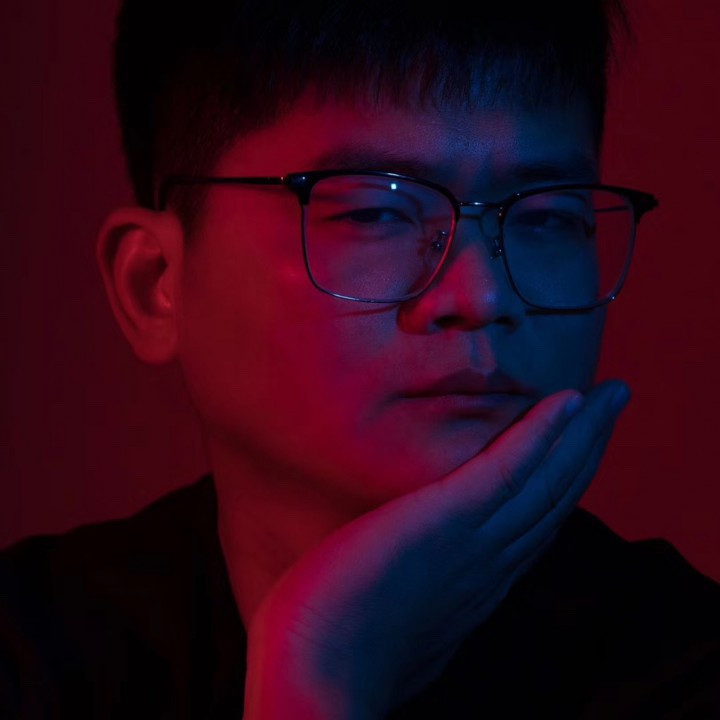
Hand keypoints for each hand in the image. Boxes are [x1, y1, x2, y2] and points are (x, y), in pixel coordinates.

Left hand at [243, 381, 629, 719]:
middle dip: (589, 448)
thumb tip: (413, 588)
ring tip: (610, 393)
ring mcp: (474, 544)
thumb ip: (421, 596)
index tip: (579, 449)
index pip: (534, 525)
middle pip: (555, 497)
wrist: (316, 674)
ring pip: (546, 481)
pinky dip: (540, 435)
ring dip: (584, 433)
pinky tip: (564, 403)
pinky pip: (507, 472)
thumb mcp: (400, 621)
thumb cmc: (339, 646)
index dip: (563, 484)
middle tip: (613, 401)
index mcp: (478, 584)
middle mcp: (490, 565)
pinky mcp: (447, 522)